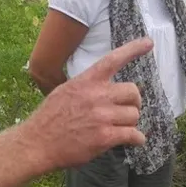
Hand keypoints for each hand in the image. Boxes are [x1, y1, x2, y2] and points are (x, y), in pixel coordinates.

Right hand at [26, 37, 151, 170]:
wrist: (37, 143)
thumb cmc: (49, 118)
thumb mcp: (65, 91)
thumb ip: (87, 86)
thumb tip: (106, 89)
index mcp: (86, 81)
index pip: (113, 60)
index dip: (133, 49)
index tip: (148, 42)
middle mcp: (96, 95)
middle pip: (133, 92)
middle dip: (134, 102)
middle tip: (128, 110)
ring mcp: (102, 116)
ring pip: (134, 115)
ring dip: (131, 123)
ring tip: (122, 128)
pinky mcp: (105, 137)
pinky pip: (133, 135)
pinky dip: (137, 139)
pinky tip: (134, 140)